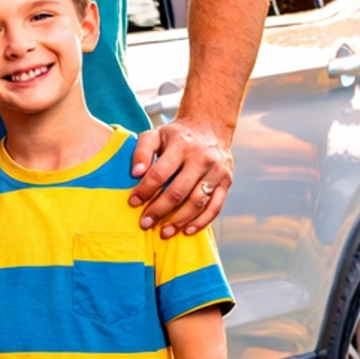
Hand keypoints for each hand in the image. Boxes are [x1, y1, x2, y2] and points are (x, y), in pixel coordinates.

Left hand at [129, 114, 232, 237]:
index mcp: (182, 145)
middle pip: (178, 191)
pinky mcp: (226, 182)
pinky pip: (215, 207)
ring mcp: (216, 171)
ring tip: (164, 232)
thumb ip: (142, 151)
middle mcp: (202, 158)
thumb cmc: (177, 136)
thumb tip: (136, 173)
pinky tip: (187, 230)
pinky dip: (201, 222)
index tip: (133, 202)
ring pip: (197, 202)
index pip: (160, 173)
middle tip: (145, 223)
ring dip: (179, 220)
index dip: (145, 190)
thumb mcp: (156, 135)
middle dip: (159, 210)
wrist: (210, 127)